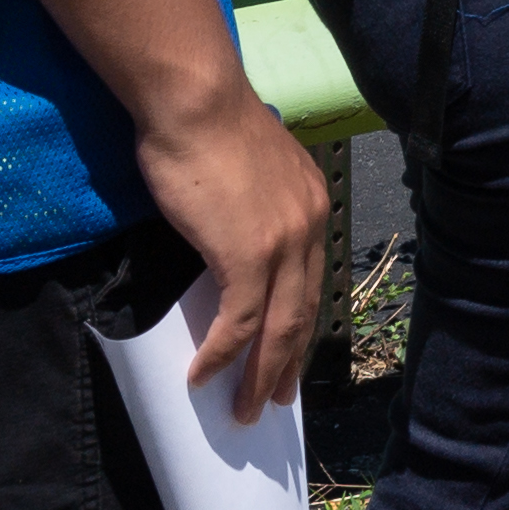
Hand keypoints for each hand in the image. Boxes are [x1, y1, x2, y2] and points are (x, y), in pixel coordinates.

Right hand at [134, 75, 332, 423]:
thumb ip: (250, 206)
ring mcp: (283, 243)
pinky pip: (240, 323)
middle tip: (277, 399)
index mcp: (312, 203)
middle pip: (304, 312)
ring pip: (279, 328)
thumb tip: (228, 235)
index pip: (313, 278)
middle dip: (289, 362)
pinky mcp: (248, 255)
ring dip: (261, 375)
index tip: (291, 353)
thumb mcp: (245, 170)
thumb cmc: (205, 126)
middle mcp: (309, 225)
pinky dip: (223, 355)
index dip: (302, 322)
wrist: (195, 100)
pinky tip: (205, 376)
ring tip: (245, 409)